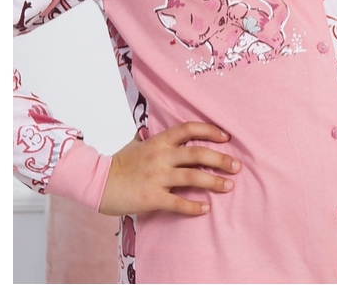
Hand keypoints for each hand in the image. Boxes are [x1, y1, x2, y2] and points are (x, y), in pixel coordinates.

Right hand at [98, 121, 240, 216]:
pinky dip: (193, 206)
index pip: (189, 129)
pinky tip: (206, 208)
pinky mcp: (152, 197)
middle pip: (197, 153)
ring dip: (214, 181)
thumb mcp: (140, 143)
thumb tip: (173, 134)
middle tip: (237, 165)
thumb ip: (157, 139)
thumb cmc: (121, 162)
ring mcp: (157, 176)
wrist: (99, 181)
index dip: (210, 130)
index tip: (226, 136)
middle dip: (220, 159)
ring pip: (192, 176)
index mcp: (159, 141)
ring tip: (229, 186)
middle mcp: (161, 156)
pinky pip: (178, 202)